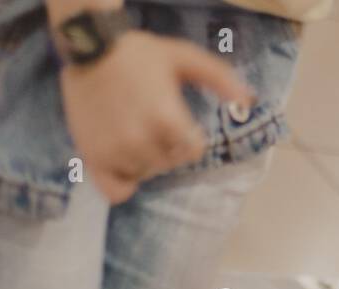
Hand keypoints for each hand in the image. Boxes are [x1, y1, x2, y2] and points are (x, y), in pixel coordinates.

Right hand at [60, 31, 253, 203]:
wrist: (90, 46)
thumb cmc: (139, 53)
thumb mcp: (184, 56)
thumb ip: (218, 77)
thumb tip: (248, 100)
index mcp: (166, 119)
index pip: (193, 152)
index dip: (189, 137)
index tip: (175, 120)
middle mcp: (141, 141)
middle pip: (169, 164)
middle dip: (166, 146)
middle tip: (149, 121)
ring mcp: (115, 152)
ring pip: (145, 175)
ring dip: (144, 160)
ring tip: (132, 132)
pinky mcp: (93, 159)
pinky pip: (116, 192)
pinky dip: (123, 182)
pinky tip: (121, 161)